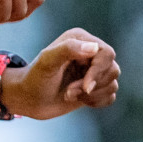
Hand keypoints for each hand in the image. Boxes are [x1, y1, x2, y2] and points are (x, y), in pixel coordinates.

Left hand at [0, 28, 118, 119]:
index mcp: (80, 40)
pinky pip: (110, 96)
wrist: (29, 99)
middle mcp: (90, 53)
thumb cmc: (35, 77)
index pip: (107, 53)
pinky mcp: (95, 87)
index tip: (86, 86)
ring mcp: (93, 70)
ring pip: (112, 84)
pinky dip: (96, 102)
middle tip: (69, 91)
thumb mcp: (47, 61)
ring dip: (91, 95)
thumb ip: (68, 49)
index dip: (99, 71)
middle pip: (113, 69)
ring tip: (69, 94)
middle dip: (92, 85)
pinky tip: (78, 100)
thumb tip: (94, 47)